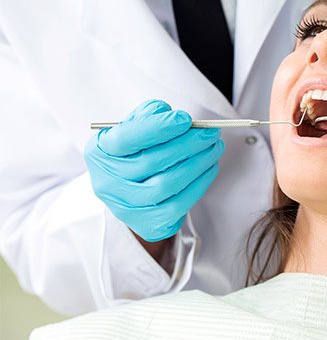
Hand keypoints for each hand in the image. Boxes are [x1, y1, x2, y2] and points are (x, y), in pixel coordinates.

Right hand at [84, 100, 223, 240]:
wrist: (129, 193)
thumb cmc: (133, 154)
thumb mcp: (132, 130)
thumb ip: (147, 117)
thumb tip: (170, 115)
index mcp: (99, 153)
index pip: (126, 138)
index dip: (157, 128)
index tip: (185, 119)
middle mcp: (108, 183)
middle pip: (151, 162)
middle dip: (187, 144)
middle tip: (209, 132)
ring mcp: (126, 207)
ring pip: (167, 185)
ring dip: (197, 164)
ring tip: (214, 148)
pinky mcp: (147, 224)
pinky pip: (179, 205)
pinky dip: (199, 184)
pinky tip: (209, 168)